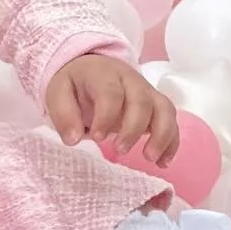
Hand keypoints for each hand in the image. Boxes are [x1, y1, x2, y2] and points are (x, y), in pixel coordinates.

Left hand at [46, 54, 178, 167]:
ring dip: (161, 135)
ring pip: (164, 109)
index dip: (106, 116)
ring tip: (150, 158)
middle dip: (134, 128)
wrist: (90, 67)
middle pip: (142, 101)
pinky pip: (172, 120)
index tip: (98, 138)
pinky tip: (163, 162)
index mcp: (104, 74)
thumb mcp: (58, 92)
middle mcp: (130, 80)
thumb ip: (63, 114)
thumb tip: (72, 140)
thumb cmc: (75, 84)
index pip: (111, 93)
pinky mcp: (156, 104)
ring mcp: (147, 91)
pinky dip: (171, 141)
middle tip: (119, 150)